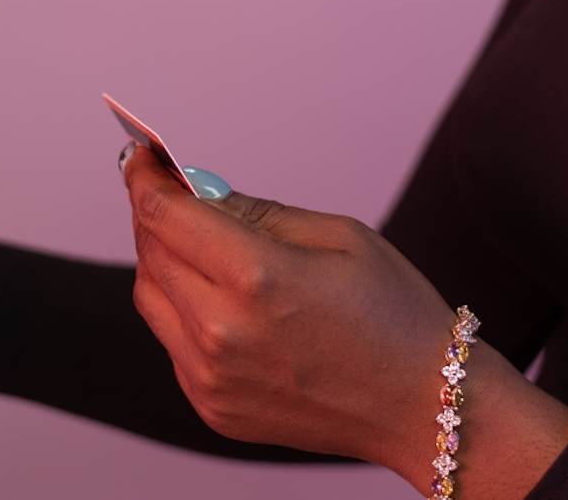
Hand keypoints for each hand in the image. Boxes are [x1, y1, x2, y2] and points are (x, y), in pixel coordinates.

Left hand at [122, 144, 567, 497]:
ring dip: (162, 260)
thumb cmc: (394, 315)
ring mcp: (211, 376)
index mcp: (255, 277)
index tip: (143, 159)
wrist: (424, 407)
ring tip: (198, 242)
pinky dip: (181, 308)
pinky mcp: (211, 406)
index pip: (163, 214)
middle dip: (155, 212)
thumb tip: (196, 190)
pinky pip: (171, 339)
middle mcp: (221, 331)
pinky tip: (220, 298)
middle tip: (173, 191)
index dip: (144, 177)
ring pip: (150, 295)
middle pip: (149, 251)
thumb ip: (255, 210)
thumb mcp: (336, 236)